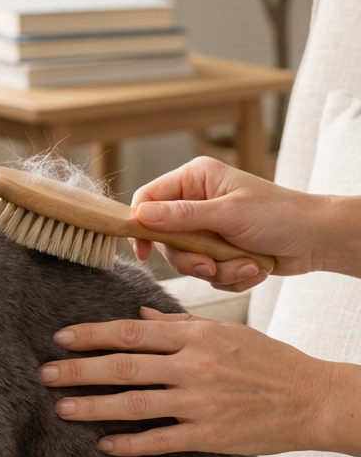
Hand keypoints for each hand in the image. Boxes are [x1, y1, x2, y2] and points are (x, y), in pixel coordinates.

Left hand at [38, 309, 360, 456]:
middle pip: (124, 366)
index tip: (61, 338)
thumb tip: (138, 317)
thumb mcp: (226, 332)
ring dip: (94, 406)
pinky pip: (162, 439)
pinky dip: (131, 442)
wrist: (313, 398)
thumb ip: (179, 326)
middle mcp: (193, 365)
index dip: (92, 335)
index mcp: (196, 336)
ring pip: (135, 403)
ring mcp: (200, 401)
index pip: (131, 333)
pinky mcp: (210, 434)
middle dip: (79, 370)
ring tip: (62, 408)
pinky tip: (106, 445)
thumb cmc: (269, 362)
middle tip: (45, 374)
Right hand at [129, 156, 360, 291]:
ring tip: (246, 264)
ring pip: (188, 261)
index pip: (148, 199)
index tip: (145, 252)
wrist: (316, 239)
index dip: (141, 225)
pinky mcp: (220, 252)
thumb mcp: (228, 214)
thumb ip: (182, 217)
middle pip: (166, 239)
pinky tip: (253, 268)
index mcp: (195, 180)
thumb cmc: (279, 215)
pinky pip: (208, 274)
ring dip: (218, 270)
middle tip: (211, 264)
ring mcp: (208, 229)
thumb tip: (140, 215)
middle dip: (193, 259)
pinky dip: (230, 276)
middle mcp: (197, 202)